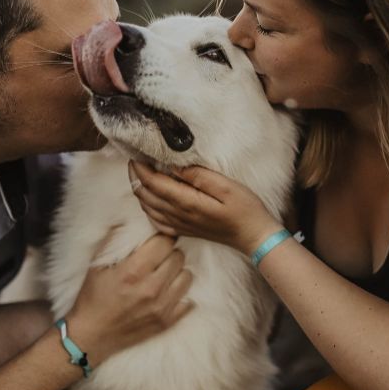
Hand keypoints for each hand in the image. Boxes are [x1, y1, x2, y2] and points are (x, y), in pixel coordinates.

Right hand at [64, 233, 193, 366]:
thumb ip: (114, 240)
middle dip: (169, 254)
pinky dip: (180, 294)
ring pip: (187, 276)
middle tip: (157, 259)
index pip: (164, 242)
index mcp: (133, 271)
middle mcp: (151, 288)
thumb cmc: (92, 298)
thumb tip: (129, 221)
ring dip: (177, 273)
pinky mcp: (167, 322)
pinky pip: (188, 300)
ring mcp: (162, 307)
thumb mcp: (96, 265)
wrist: (92, 336)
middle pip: (178, 257)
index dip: (161, 238)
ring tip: (163, 275)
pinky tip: (168, 293)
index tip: (157, 241)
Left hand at [128, 161, 282, 255]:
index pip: (153, 183)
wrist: (254, 236)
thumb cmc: (245, 209)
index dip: (140, 168)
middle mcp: (178, 216)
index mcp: (186, 203)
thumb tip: (174, 165)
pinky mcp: (183, 230)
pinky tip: (150, 200)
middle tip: (134, 159)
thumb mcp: (226, 186)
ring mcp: (179, 225)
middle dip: (135, 176)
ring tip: (139, 174)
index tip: (135, 153)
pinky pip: (156, 221)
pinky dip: (147, 208)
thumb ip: (198, 176)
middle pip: (145, 195)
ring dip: (139, 190)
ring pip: (147, 208)